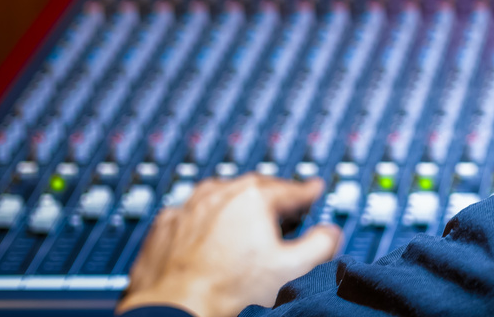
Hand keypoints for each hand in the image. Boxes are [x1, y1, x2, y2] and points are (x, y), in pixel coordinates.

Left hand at [117, 175, 341, 316]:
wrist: (173, 310)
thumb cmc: (228, 292)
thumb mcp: (292, 269)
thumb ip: (321, 244)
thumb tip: (329, 234)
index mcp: (252, 197)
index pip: (291, 189)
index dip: (308, 192)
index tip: (314, 190)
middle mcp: (218, 194)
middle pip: (254, 188)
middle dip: (272, 197)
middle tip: (285, 209)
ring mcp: (186, 209)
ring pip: (218, 197)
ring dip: (235, 206)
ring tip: (245, 224)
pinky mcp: (163, 229)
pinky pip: (189, 216)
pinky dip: (202, 222)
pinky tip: (207, 239)